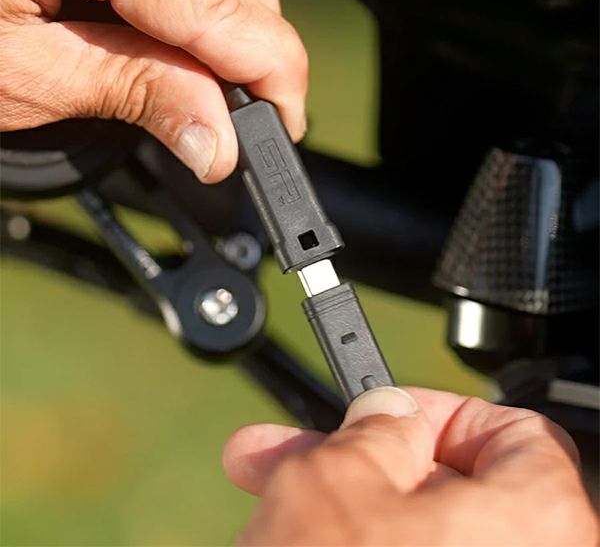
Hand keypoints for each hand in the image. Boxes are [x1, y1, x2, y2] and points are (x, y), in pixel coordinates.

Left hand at [0, 0, 306, 181]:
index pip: (219, 2)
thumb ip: (137, 94)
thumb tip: (218, 140)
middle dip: (253, 47)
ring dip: (227, 18)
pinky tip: (179, 31)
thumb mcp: (22, 76)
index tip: (283, 126)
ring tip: (207, 79)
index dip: (270, 71)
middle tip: (241, 115)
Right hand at [224, 387, 597, 545]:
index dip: (441, 413)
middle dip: (353, 459)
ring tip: (266, 495)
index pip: (513, 435)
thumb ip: (374, 426)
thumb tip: (393, 411)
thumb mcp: (339, 477)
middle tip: (287, 449)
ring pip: (408, 538)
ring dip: (334, 507)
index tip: (383, 414)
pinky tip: (290, 543)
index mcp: (535, 524)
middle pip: (441, 488)